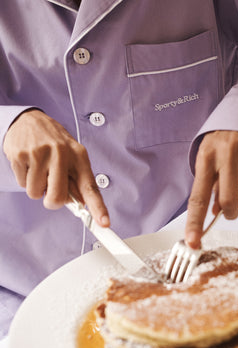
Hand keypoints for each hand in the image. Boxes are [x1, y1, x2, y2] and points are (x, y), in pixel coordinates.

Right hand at [3, 109, 109, 226]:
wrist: (28, 120)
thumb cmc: (54, 142)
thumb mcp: (72, 156)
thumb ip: (76, 180)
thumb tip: (80, 204)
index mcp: (79, 156)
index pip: (90, 187)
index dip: (98, 207)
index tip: (104, 223)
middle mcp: (61, 154)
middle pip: (57, 198)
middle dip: (52, 200)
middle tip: (50, 187)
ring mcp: (40, 154)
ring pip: (36, 194)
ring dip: (36, 187)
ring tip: (39, 168)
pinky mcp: (21, 155)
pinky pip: (22, 184)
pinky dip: (24, 179)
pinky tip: (29, 164)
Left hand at [185, 130, 237, 247]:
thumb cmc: (220, 144)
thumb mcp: (208, 161)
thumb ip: (210, 187)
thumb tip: (214, 213)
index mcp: (204, 158)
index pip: (197, 196)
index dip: (195, 222)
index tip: (193, 240)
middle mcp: (224, 153)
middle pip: (227, 200)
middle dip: (230, 212)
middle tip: (229, 209)